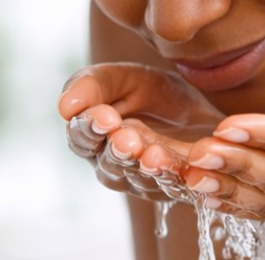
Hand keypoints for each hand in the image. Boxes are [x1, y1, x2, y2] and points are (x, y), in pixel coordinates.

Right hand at [58, 63, 226, 200]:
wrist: (200, 105)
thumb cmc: (150, 91)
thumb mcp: (124, 77)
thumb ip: (94, 85)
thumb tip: (64, 106)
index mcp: (93, 137)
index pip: (82, 138)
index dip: (91, 128)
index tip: (105, 117)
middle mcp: (113, 165)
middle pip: (110, 164)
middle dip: (119, 151)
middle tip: (128, 139)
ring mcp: (145, 180)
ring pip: (142, 178)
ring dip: (148, 166)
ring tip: (152, 153)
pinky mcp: (177, 187)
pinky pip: (176, 185)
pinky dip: (179, 174)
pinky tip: (180, 163)